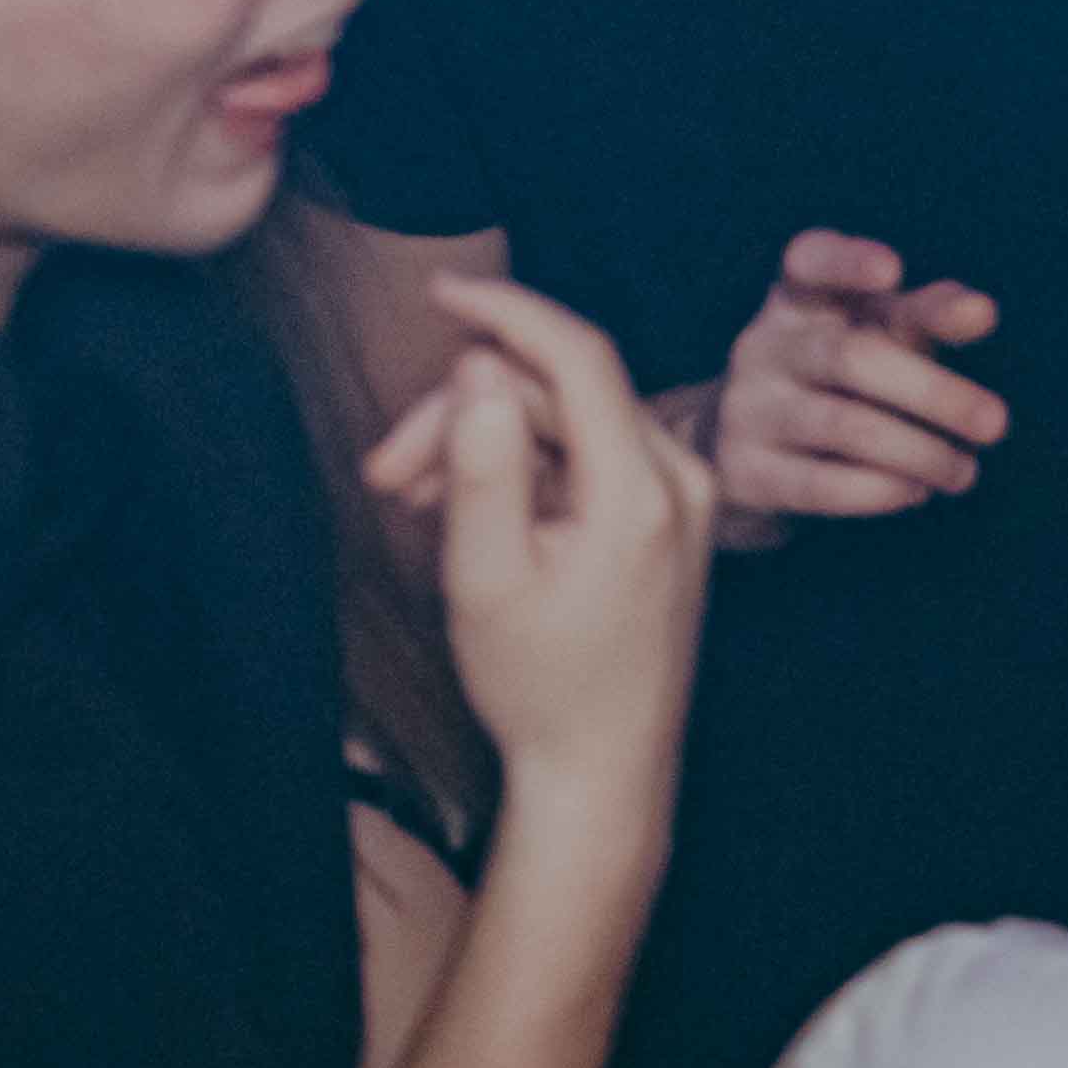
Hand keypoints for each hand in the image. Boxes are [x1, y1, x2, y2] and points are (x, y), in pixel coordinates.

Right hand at [360, 274, 714, 804]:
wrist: (602, 776)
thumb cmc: (540, 688)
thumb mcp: (486, 579)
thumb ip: (483, 466)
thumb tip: (480, 367)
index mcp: (642, 492)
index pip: (577, 356)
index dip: (505, 311)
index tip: (437, 291)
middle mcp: (681, 481)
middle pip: (559, 396)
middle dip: (464, 414)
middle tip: (384, 470)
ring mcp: (682, 500)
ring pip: (569, 426)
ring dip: (489, 443)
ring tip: (410, 497)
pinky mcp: (668, 519)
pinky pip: (589, 460)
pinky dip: (526, 471)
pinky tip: (465, 509)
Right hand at [674, 228, 1005, 537]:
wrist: (743, 457)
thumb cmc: (834, 381)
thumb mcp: (875, 336)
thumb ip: (926, 315)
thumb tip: (980, 310)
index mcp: (796, 298)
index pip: (810, 261)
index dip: (846, 262)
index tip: (892, 271)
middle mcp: (763, 345)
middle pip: (850, 356)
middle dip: (932, 391)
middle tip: (996, 423)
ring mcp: (747, 408)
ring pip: (843, 426)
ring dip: (920, 452)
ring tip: (964, 472)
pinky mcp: (744, 473)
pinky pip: (819, 485)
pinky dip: (879, 490)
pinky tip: (917, 491)